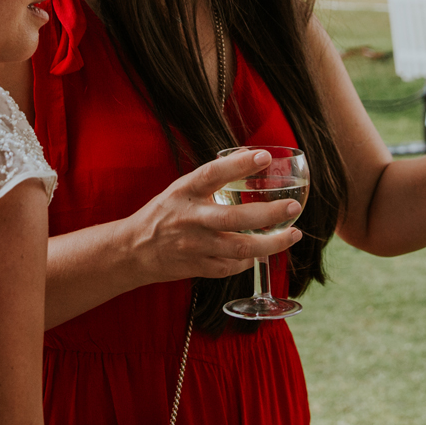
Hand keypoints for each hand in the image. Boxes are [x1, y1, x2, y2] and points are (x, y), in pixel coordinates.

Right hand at [124, 149, 303, 283]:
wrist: (132, 250)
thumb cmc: (163, 214)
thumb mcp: (181, 189)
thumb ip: (212, 180)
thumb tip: (251, 159)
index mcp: (184, 192)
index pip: (212, 174)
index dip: (238, 165)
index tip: (264, 157)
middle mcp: (189, 218)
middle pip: (234, 218)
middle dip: (269, 214)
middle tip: (294, 207)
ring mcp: (193, 246)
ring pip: (239, 248)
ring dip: (271, 243)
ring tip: (293, 234)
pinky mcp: (196, 268)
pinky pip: (231, 266)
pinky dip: (249, 260)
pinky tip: (262, 252)